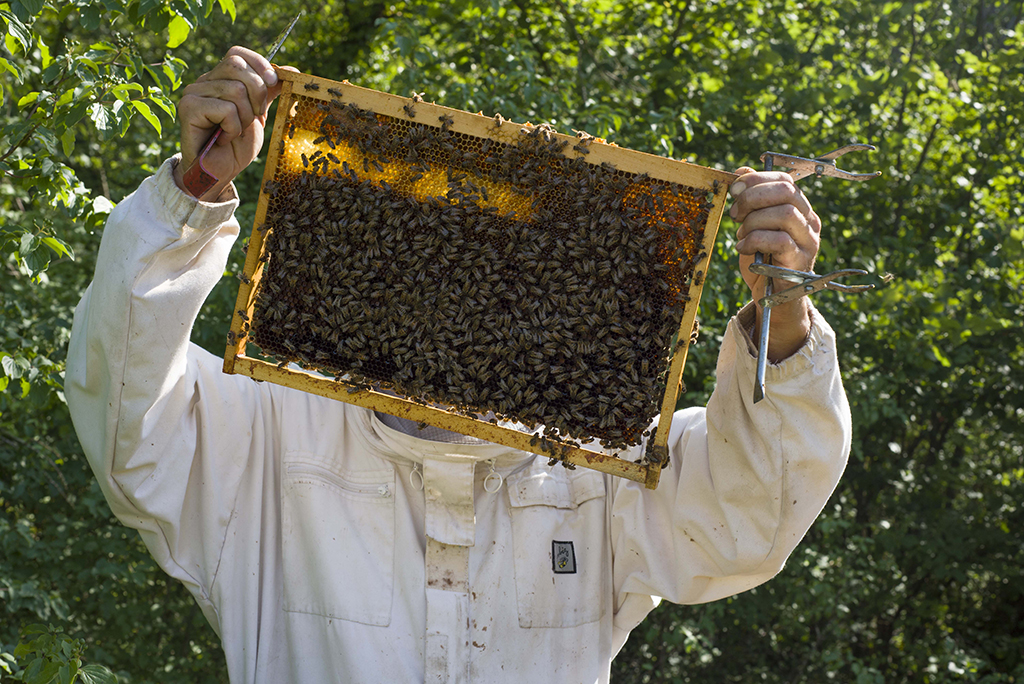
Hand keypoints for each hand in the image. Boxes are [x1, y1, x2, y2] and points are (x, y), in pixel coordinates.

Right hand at [173, 46, 296, 201]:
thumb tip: (292, 70)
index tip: (274, 82)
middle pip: (236, 66)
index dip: (259, 63)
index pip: (237, 54)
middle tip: (255, 117)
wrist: (219, 172)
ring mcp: (193, 93)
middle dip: (257, 93)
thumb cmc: (236, 146)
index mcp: (220, 79)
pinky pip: (225, 109)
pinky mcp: (188, 108)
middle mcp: (204, 81)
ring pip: (234, 90)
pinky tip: (223, 138)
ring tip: (234, 132)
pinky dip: (233, 128)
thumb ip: (270, 91)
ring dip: (244, 118)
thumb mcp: (258, 114)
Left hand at [729, 166, 820, 360]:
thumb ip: (750, 200)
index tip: (734, 191)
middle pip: (787, 192)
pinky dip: (754, 240)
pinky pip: (779, 240)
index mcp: (800, 208)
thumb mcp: (752, 225)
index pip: (784, 180)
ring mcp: (808, 241)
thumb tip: (741, 171)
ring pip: (784, 214)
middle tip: (735, 214)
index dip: (756, 180)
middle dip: (753, 198)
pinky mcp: (800, 260)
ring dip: (753, 221)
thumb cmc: (761, 258)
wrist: (771, 296)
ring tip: (741, 235)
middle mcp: (810, 221)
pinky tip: (742, 248)